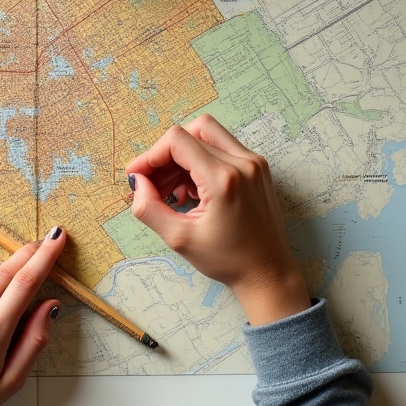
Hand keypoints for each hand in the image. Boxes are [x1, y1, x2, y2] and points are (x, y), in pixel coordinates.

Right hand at [125, 115, 308, 325]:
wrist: (268, 274)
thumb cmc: (228, 260)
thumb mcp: (179, 239)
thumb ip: (149, 208)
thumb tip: (137, 182)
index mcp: (224, 179)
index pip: (177, 141)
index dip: (150, 155)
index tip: (137, 176)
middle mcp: (243, 163)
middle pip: (192, 131)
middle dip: (166, 153)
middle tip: (153, 181)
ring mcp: (254, 163)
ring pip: (207, 136)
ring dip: (182, 156)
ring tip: (171, 190)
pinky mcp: (258, 168)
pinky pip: (221, 148)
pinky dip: (200, 161)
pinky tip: (190, 191)